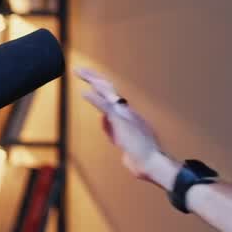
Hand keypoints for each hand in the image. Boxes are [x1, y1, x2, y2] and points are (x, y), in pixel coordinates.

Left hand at [75, 67, 175, 186]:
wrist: (151, 162)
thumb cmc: (140, 156)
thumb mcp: (124, 140)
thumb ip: (112, 130)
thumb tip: (102, 121)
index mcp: (128, 115)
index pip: (112, 97)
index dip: (100, 87)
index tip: (90, 78)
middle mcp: (127, 111)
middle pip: (108, 89)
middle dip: (93, 77)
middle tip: (80, 69)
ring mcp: (125, 114)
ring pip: (107, 92)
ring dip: (92, 80)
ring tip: (79, 71)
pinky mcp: (122, 121)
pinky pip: (106, 107)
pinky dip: (94, 99)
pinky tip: (84, 93)